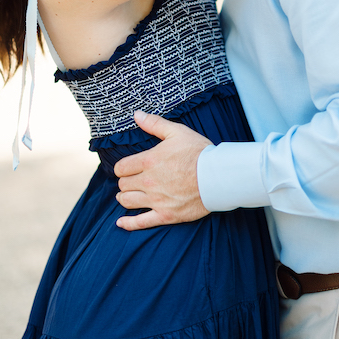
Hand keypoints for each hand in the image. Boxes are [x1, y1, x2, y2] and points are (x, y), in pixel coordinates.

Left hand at [114, 111, 212, 230]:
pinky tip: (121, 222)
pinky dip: (128, 223)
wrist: (218, 176)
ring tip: (127, 195)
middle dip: (124, 182)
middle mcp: (149, 182)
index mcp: (149, 161)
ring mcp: (156, 200)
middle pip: (123, 185)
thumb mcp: (177, 132)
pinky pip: (141, 223)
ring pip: (127, 202)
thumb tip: (136, 114)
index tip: (126, 168)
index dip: (121, 168)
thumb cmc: (198, 152)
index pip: (120, 168)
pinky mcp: (166, 215)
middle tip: (131, 180)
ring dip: (125, 198)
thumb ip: (154, 123)